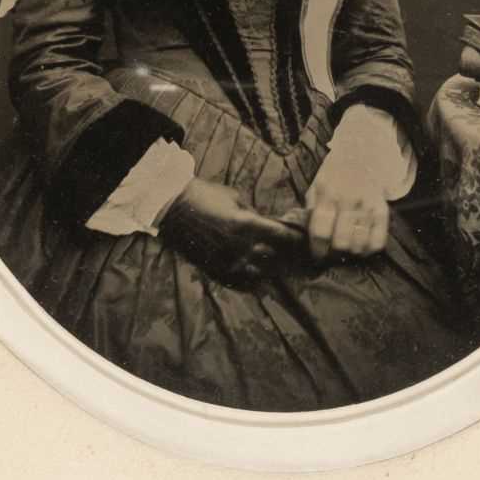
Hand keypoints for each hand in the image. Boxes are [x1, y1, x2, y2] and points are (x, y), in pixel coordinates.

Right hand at [158, 177, 304, 287]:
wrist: (173, 208)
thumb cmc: (206, 195)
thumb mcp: (236, 198)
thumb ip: (253, 214)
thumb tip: (267, 225)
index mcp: (247, 225)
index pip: (281, 236)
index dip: (296, 239)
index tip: (307, 241)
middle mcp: (240, 247)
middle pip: (274, 257)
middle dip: (289, 256)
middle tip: (302, 258)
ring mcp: (228, 262)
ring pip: (260, 274)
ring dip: (272, 271)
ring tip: (285, 271)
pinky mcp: (216, 271)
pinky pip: (241, 283)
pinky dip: (253, 282)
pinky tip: (261, 281)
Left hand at [304, 148, 389, 260]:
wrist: (363, 153)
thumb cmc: (335, 172)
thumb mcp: (316, 184)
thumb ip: (312, 209)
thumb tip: (308, 235)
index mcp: (327, 193)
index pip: (320, 232)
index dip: (317, 250)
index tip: (317, 255)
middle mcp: (348, 200)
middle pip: (341, 243)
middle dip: (334, 254)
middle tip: (331, 254)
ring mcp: (367, 205)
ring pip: (359, 245)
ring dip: (350, 253)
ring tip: (345, 248)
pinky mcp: (382, 210)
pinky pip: (377, 242)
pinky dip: (368, 250)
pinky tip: (361, 245)